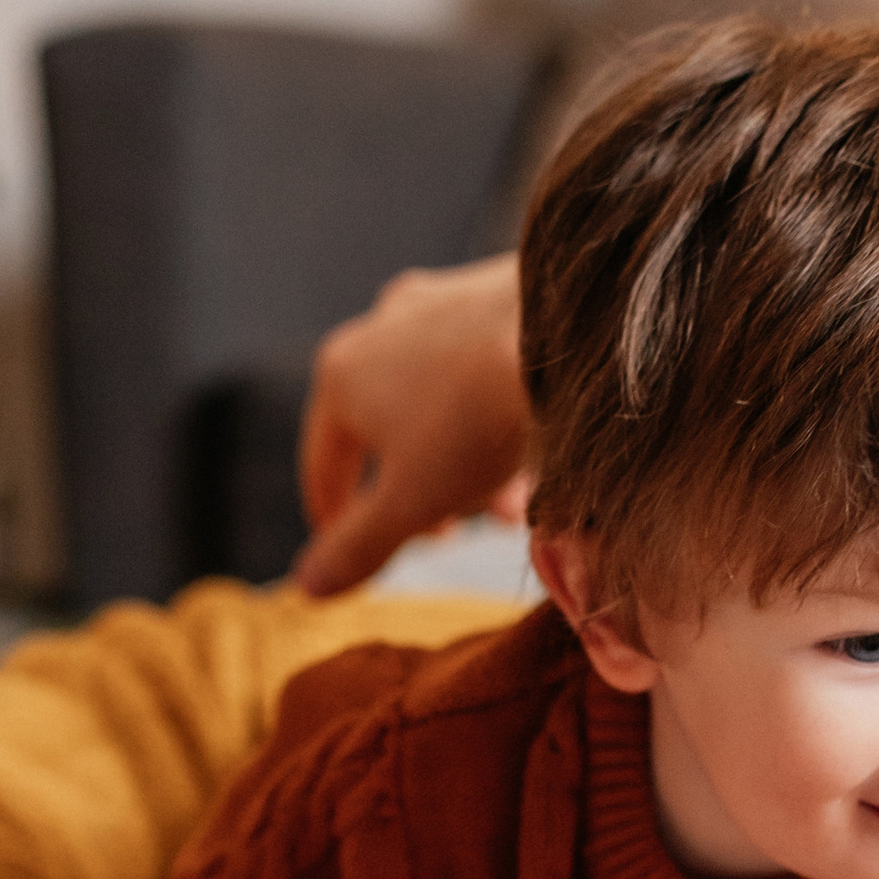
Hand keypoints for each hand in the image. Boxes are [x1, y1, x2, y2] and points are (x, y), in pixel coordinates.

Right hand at [292, 255, 532, 595]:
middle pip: (385, 432)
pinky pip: (482, 373)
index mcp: (341, 375)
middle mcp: (379, 327)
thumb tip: (308, 585)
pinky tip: (535, 456)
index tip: (355, 555)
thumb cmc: (476, 422)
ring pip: (438, 404)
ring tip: (507, 509)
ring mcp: (439, 304)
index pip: (322, 464)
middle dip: (417, 492)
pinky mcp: (496, 293)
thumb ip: (357, 548)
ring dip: (464, 464)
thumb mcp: (409, 504)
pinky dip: (494, 421)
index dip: (334, 520)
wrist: (569, 336)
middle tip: (448, 535)